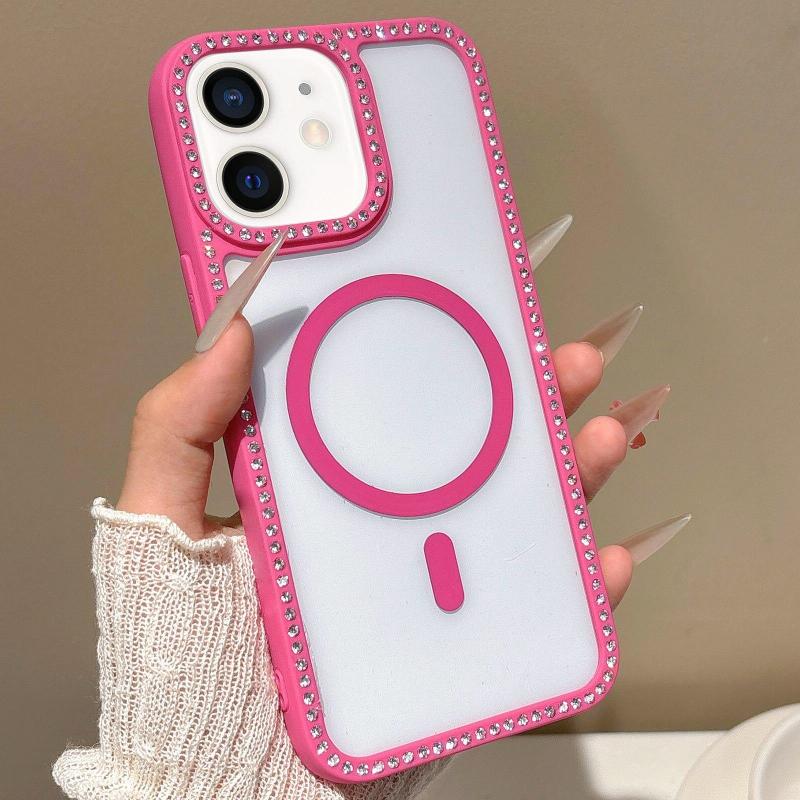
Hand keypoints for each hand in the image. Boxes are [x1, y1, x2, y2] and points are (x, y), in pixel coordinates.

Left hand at [117, 316, 634, 606]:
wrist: (222, 779)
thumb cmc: (184, 657)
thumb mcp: (163, 529)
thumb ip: (178, 432)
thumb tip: (225, 331)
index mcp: (325, 487)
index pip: (394, 407)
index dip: (442, 356)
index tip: (479, 306)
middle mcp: (387, 527)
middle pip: (474, 453)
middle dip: (530, 401)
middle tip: (562, 361)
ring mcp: (429, 584)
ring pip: (516, 517)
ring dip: (571, 474)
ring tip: (601, 433)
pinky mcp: (460, 647)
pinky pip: (535, 610)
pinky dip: (582, 586)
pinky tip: (605, 556)